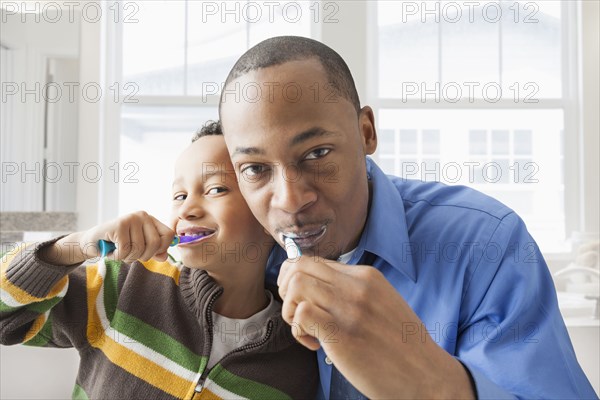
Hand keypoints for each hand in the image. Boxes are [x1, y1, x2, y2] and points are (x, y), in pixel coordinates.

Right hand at [39, 211, 174, 265]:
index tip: (151, 254)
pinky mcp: (119, 225)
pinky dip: (118, 256)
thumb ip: (155, 252)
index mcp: (151, 220)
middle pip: (155, 243)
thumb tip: (165, 257)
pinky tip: (112, 251)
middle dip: (143, 256)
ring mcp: (131, 218)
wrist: (93, 242)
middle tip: (131, 255)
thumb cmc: (119, 245)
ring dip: (128, 257)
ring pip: (139, 248)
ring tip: (120, 252)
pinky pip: (125, 250)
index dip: (162, 248)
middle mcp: (143, 216)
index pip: (169, 234)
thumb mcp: (140, 248)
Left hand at [277, 255, 474, 398]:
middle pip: (300, 266)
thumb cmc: (402, 347)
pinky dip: (298, 330)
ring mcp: (350, 307)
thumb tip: (318, 289)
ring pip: (296, 285)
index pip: (314, 261)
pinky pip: (301, 313)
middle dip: (287, 290)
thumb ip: (353, 292)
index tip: (303, 303)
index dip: (297, 280)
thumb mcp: (382, 304)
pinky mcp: (342, 332)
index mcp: (367, 276)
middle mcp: (357, 285)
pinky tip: (314, 345)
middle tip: (298, 315)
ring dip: (290, 311)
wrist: (428, 377)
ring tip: (307, 331)